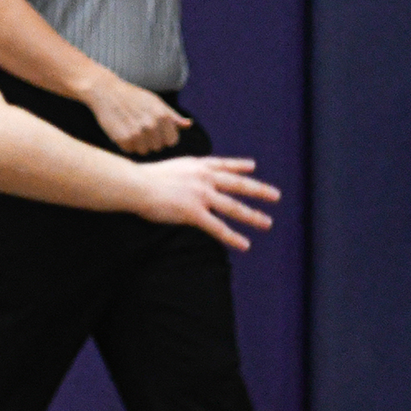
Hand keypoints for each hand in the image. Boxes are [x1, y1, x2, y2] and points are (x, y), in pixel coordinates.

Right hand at [83, 75, 192, 155]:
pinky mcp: (122, 139)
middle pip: (158, 148)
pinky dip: (127, 144)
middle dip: (151, 141)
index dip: (164, 137)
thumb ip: (172, 116)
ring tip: (132, 130)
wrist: (106, 92)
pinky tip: (123, 131)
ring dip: (139, 144)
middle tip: (140, 128)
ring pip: (145, 151)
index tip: (156, 130)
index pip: (172, 141)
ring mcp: (137, 133)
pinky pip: (130, 150)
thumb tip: (189, 124)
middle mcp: (151, 125)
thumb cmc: (134, 97)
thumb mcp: (156, 102)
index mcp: (163, 116)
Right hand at [132, 157, 278, 249]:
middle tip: (276, 196)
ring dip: (252, 216)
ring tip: (267, 223)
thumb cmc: (143, 178)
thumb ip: (183, 173)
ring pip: (233, 207)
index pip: (223, 165)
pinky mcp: (193, 212)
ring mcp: (201, 195)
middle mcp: (204, 178)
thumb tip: (186, 181)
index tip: (253, 166)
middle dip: (259, 190)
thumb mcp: (170, 168)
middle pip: (237, 185)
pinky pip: (217, 227)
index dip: (240, 166)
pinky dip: (232, 237)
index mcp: (197, 166)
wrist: (134, 184)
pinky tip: (244, 245)